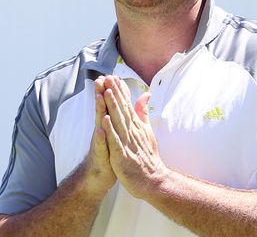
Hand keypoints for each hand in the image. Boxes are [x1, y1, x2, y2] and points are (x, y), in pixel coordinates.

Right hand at [78, 76, 116, 194]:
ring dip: (100, 111)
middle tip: (101, 79)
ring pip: (100, 124)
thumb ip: (119, 118)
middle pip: (102, 110)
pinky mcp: (101, 156)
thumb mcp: (115, 134)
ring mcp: (100, 143)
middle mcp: (102, 131)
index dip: (111, 92)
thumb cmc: (109, 153)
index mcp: (109, 126)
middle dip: (101, 94)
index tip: (112, 75)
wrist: (98, 176)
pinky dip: (101, 138)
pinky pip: (102, 146)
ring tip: (100, 97)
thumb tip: (122, 104)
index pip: (110, 106)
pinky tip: (101, 130)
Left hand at [100, 75, 167, 198]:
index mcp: (136, 126)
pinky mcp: (122, 155)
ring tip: (106, 92)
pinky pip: (115, 141)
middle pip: (122, 109)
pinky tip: (104, 119)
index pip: (127, 105)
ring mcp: (127, 142)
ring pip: (118, 121)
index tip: (114, 77)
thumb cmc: (147, 156)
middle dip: (115, 93)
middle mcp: (132, 131)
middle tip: (108, 78)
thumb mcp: (147, 131)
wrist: (152, 180)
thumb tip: (145, 95)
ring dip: (112, 106)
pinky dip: (110, 130)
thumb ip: (143, 112)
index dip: (120, 91)